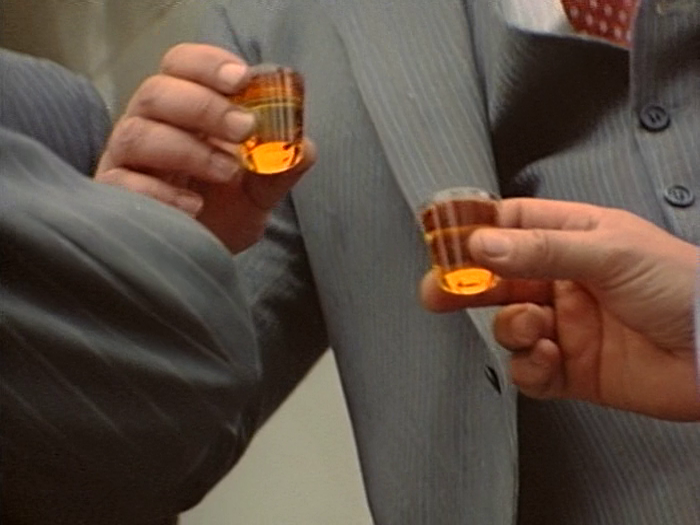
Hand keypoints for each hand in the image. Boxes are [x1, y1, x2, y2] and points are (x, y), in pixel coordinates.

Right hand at [95, 43, 315, 252]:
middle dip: (205, 106)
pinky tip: (194, 207)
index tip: (242, 79)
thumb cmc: (222, 212)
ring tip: (228, 172)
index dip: (208, 64)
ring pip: (137, 135)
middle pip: (156, 92)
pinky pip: (123, 184)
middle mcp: (148, 127)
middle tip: (246, 129)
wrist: (198, 258)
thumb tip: (305, 149)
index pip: (181, 66)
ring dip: (189, 149)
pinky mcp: (114, 196)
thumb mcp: (259, 190)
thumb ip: (281, 167)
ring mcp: (126, 161)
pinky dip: (161, 193)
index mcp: (182, 111)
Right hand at [421, 198, 698, 420]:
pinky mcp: (572, 368)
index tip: (444, 241)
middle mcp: (565, 280)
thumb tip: (482, 246)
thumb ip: (541, 249)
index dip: (474, 233)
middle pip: (498, 278)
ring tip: (531, 326)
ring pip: (509, 324)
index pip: (510, 227)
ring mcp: (566, 325)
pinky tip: (547, 357)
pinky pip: (530, 370)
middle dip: (465, 286)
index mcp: (575, 238)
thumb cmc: (684, 286)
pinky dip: (529, 367)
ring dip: (511, 327)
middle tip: (436, 292)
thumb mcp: (610, 252)